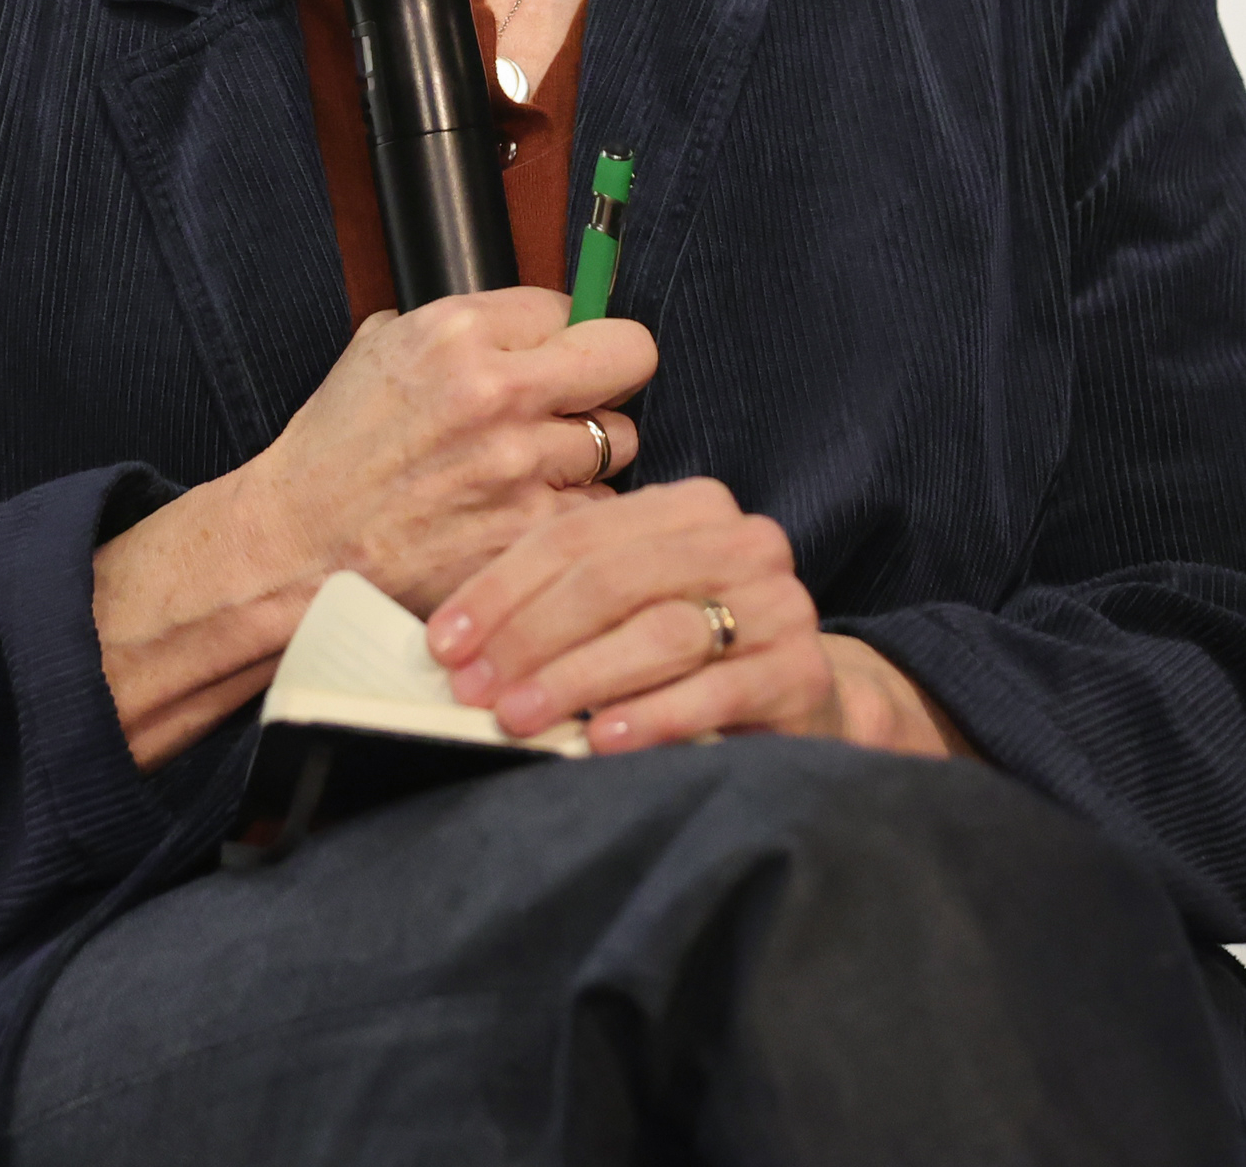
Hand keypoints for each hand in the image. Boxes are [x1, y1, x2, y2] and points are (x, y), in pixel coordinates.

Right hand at [91, 288, 649, 766]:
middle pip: (628, 356)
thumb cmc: (335, 454)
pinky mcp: (528, 533)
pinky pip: (598, 508)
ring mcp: (518, 465)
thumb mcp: (379, 352)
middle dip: (609, 377)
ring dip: (588, 456)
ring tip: (536, 470)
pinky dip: (571, 514)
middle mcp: (496, 390)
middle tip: (582, 401)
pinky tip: (527, 516)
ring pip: (620, 440)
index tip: (551, 358)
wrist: (294, 550)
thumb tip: (534, 321)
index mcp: (456, 332)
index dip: (563, 335)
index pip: (571, 306)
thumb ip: (462, 329)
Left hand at [423, 477, 971, 759]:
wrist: (799, 702)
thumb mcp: (623, 611)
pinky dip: (652, 716)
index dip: (500, 589)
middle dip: (530, 635)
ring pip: (662, 631)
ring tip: (520, 717)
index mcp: (690, 507)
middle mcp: (743, 540)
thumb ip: (558, 606)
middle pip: (613, 578)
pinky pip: (717, 691)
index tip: (444, 644)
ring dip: (578, 677)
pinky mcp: (801, 671)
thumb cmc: (686, 655)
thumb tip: (454, 644)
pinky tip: (600, 739)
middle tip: (473, 689)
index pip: (575, 536)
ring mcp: (781, 603)